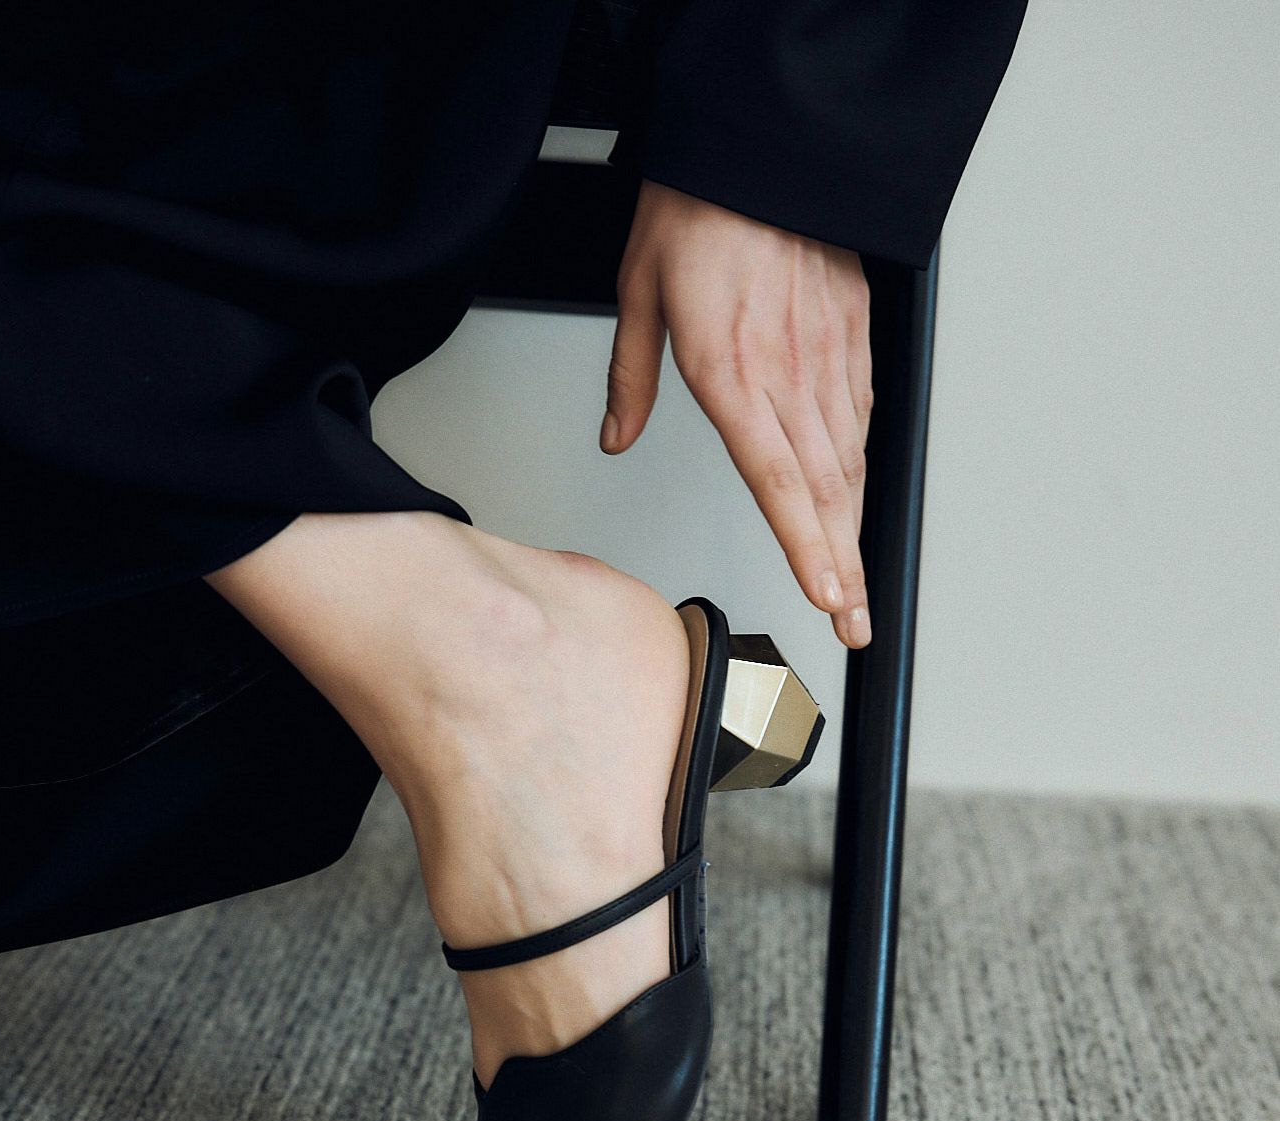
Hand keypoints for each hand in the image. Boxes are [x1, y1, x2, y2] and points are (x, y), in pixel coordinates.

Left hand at [601, 179, 873, 648]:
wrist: (760, 141)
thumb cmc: (697, 207)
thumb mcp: (639, 290)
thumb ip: (631, 377)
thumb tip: (616, 437)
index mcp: (734, 373)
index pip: (778, 482)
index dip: (806, 546)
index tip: (823, 597)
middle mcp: (790, 373)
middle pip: (826, 490)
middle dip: (842, 567)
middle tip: (852, 622)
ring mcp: (828, 355)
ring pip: (850, 461)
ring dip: (855, 528)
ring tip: (855, 583)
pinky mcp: (852, 333)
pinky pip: (860, 413)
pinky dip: (858, 464)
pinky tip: (854, 496)